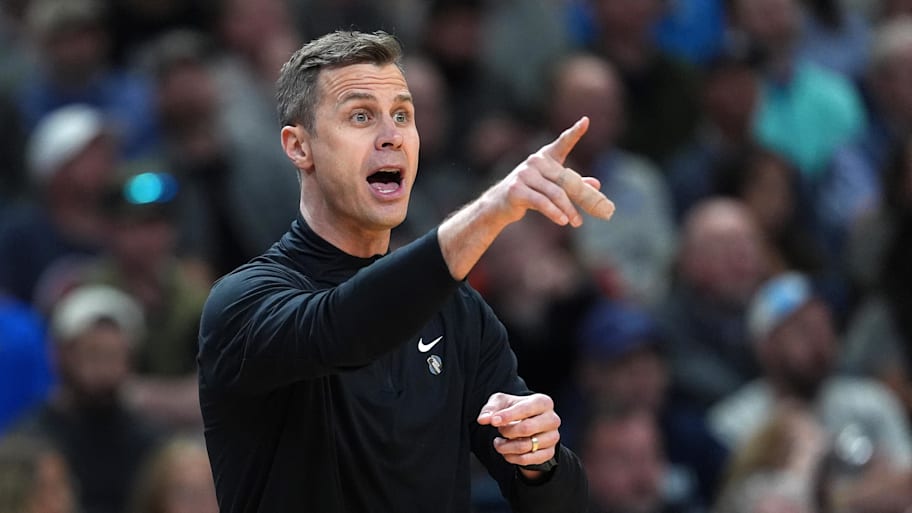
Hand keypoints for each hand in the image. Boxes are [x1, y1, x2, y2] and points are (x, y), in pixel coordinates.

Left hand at [477, 392, 560, 477]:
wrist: (528, 422)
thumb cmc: (515, 409)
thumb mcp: (502, 402)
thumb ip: (491, 409)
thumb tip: (483, 419)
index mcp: (543, 402)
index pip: (525, 409)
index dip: (507, 416)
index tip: (494, 421)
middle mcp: (552, 419)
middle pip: (527, 429)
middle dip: (507, 431)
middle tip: (500, 430)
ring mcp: (553, 437)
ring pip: (525, 446)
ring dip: (506, 446)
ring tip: (500, 441)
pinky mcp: (549, 453)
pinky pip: (526, 460)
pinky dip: (511, 457)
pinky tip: (506, 451)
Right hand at [484, 116, 613, 227]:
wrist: (499, 204)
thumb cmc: (529, 193)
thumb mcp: (552, 187)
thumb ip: (573, 185)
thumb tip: (597, 184)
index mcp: (545, 157)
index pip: (562, 143)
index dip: (574, 132)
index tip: (585, 121)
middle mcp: (535, 161)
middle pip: (566, 179)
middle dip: (583, 197)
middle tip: (600, 212)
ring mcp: (524, 174)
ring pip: (555, 193)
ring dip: (569, 210)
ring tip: (577, 222)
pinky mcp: (517, 190)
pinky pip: (541, 202)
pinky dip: (554, 213)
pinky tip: (563, 221)